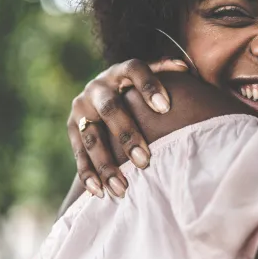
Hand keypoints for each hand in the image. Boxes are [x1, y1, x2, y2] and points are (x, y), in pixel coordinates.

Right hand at [67, 58, 188, 197]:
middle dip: (127, 136)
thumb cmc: (137, 90)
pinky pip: (79, 153)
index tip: (165, 108)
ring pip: (92, 136)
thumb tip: (186, 67)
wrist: (100, 94)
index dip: (148, 86)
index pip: (134, 70)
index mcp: (120, 71)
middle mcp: (98, 87)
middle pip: (111, 108)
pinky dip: (87, 173)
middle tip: (145, 161)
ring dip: (105, 164)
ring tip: (122, 188)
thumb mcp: (149, 76)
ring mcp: (81, 108)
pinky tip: (99, 191)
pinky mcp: (71, 128)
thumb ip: (165, 72)